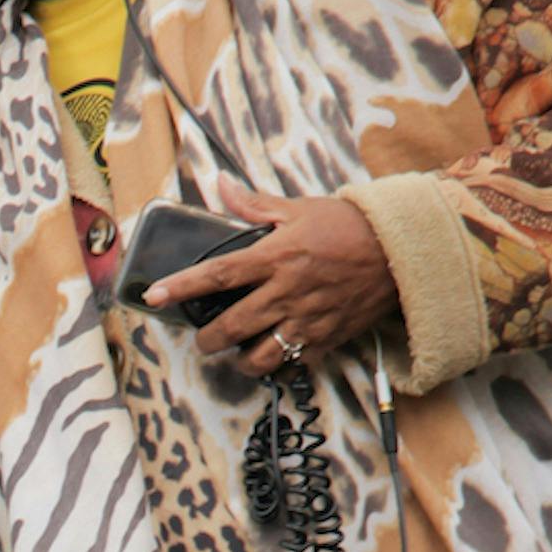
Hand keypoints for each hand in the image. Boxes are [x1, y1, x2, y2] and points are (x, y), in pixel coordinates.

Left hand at [141, 179, 397, 377]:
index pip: (216, 275)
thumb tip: (220, 184)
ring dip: (240, 361)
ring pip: (263, 355)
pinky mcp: (329, 338)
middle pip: (232, 325)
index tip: (153, 296)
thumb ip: (253, 204)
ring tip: (233, 356)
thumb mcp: (296, 209)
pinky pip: (296, 363)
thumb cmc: (345, 225)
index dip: (181, 287)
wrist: (399, 251)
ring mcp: (308, 319)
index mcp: (273, 257)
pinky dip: (279, 367)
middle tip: (200, 339)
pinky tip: (270, 360)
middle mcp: (286, 292)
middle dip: (208, 338)